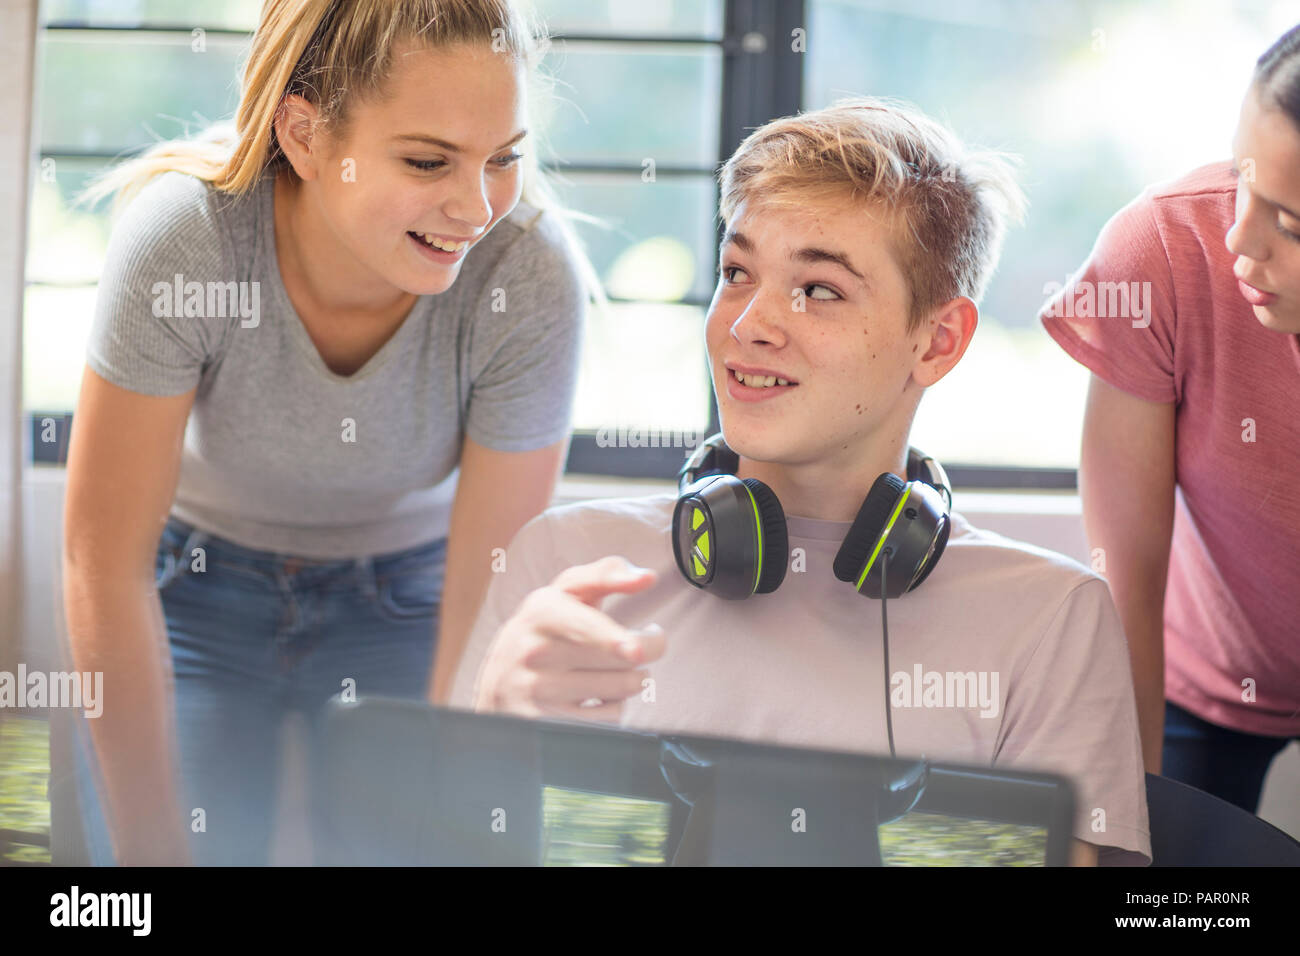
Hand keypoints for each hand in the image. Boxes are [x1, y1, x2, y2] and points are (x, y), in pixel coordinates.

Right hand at [474, 556, 664, 720]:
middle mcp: (536, 651)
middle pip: (618, 659)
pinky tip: (598, 696)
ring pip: (619, 689)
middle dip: (647, 650)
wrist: (499, 682)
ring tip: (616, 669)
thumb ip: (607, 575)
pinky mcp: (547, 723)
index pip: (583, 626)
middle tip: (641, 645)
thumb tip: (647, 578)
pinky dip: (614, 707)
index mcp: (543, 611)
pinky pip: (608, 718)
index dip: (612, 638)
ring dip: (633, 679)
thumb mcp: (565, 593)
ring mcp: (538, 691)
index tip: (635, 652)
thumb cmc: (548, 629)